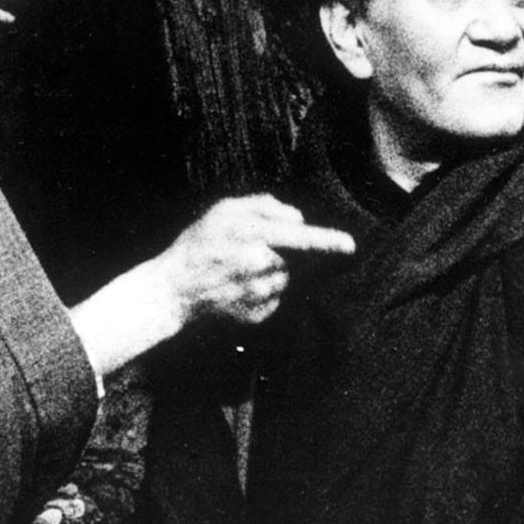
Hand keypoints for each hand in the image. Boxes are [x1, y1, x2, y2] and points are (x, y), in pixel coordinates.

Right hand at [68, 195, 351, 378]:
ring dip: (271, 273)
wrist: (172, 290)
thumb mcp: (224, 210)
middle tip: (248, 251)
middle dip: (280, 253)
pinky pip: (274, 300)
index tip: (350, 245)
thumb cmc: (198, 245)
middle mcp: (260, 267)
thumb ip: (264, 207)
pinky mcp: (256, 316)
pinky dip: (263, 293)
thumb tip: (297, 218)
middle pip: (292, 258)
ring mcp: (259, 295)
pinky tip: (237, 288)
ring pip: (285, 280)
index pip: (300, 238)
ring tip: (238, 271)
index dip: (327, 241)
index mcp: (253, 237)